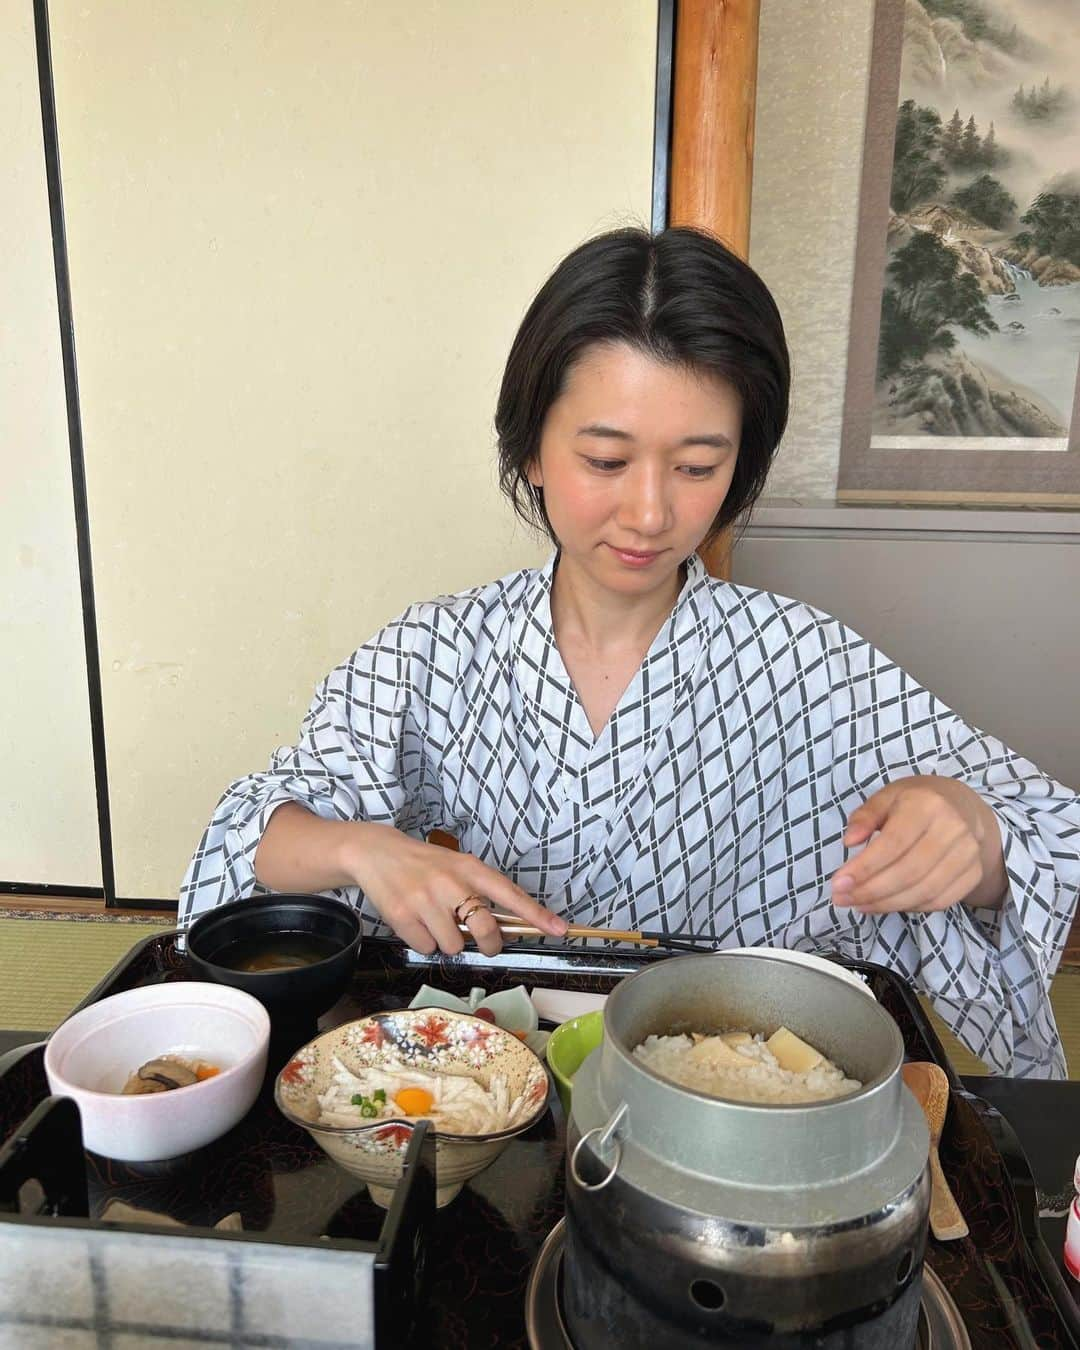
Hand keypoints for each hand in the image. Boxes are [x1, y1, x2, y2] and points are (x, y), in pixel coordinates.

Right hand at [346, 822, 566, 956]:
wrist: (376, 853)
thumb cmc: (425, 865)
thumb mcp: (457, 867)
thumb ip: (479, 892)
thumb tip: (503, 929)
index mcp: (469, 868)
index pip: (509, 894)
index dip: (536, 914)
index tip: (560, 929)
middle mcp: (449, 882)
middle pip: (484, 929)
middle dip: (489, 944)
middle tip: (485, 943)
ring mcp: (424, 899)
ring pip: (453, 945)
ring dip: (448, 942)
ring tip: (435, 921)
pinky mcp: (401, 915)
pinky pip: (426, 948)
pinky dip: (425, 942)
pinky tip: (416, 922)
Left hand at [831, 775, 1006, 914]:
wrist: (964, 807)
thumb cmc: (916, 802)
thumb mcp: (887, 797)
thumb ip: (865, 817)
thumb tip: (849, 841)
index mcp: (927, 804)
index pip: (893, 844)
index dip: (864, 868)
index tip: (838, 883)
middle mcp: (952, 829)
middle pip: (908, 872)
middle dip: (871, 891)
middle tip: (842, 899)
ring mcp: (968, 854)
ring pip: (924, 891)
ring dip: (886, 904)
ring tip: (859, 905)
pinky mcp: (974, 874)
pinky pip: (939, 900)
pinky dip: (910, 907)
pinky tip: (886, 904)